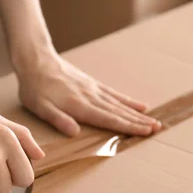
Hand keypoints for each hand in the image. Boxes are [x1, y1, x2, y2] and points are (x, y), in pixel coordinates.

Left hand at [16, 49, 160, 136]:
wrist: (36, 60)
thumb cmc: (35, 87)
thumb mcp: (40, 107)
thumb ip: (58, 119)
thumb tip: (74, 132)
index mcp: (79, 106)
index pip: (108, 119)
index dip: (127, 127)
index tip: (145, 132)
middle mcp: (91, 97)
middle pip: (119, 112)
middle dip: (139, 122)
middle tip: (157, 128)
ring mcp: (94, 89)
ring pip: (120, 104)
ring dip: (137, 113)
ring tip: (154, 120)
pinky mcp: (92, 84)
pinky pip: (114, 94)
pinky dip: (128, 100)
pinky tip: (139, 105)